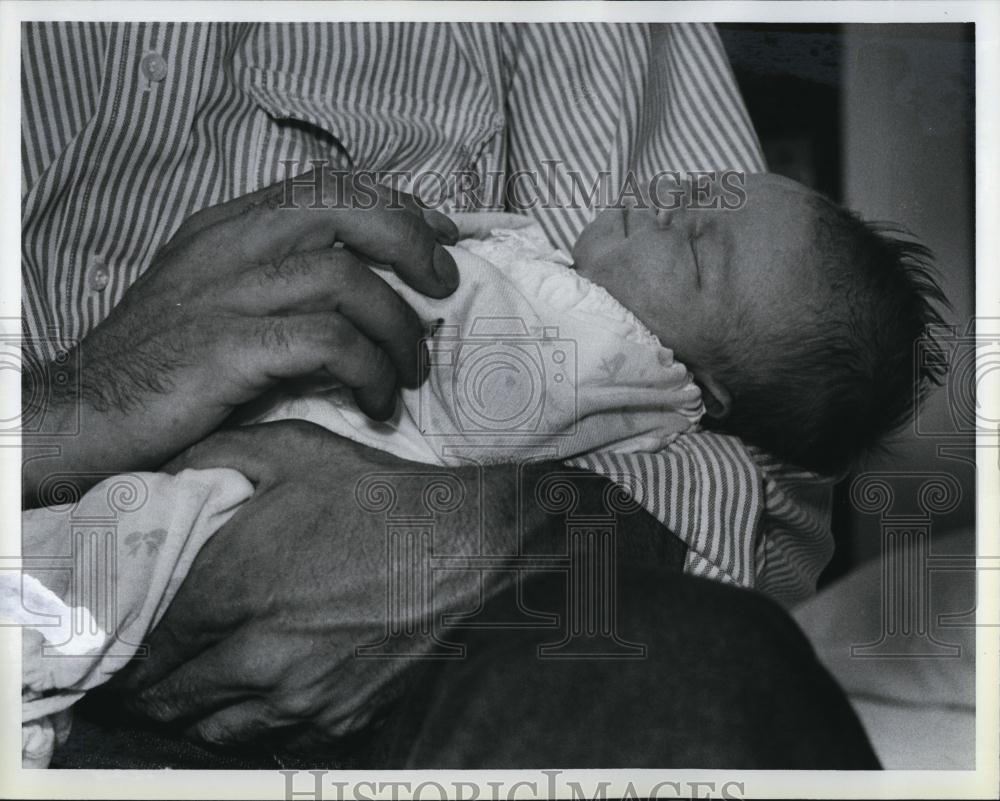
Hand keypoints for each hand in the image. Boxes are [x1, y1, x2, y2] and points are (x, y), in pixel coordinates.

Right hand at [23, 170, 458, 505]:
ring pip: (346, 280)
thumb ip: (279, 279)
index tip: (441, 237)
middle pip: (345, 211)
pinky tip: (378, 399)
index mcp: (228, 227)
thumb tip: (368, 286)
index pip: (328, 187)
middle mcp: (229, 246)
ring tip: (411, 371)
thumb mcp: (216, 298)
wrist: (86, 411)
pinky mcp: (227, 348)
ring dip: (397, 329)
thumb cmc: (162, 363)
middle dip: (411, 243)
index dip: (397, 205)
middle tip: (445, 287)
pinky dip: (369, 371)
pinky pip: (328, 343)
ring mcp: (225, 294)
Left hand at [110, 421, 523, 748]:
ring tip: (195, 690)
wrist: (462, 542)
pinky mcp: (343, 715)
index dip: (127, 648)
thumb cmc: (377, 496)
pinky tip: (259, 696)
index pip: (149, 645)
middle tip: (148, 672)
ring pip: (215, 731)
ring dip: (195, 713)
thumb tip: (164, 473)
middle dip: (150, 687)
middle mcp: (258, 655)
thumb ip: (214, 455)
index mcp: (234, 589)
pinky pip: (275, 738)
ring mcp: (302, 695)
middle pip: (171, 698)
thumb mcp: (294, 449)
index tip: (122, 644)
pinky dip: (254, 723)